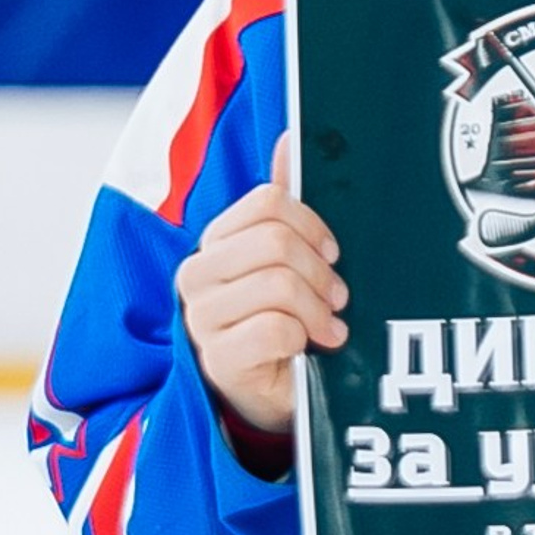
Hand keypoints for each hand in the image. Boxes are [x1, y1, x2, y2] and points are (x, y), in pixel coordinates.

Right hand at [174, 133, 346, 436]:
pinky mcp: (217, 361)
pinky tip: (311, 349)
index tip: (332, 253)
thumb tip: (289, 138)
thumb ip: (286, 206)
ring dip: (317, 309)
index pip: (266, 203)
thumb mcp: (288, 262)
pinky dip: (305, 337)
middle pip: (276, 242)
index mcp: (215, 242)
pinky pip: (274, 328)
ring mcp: (202, 319)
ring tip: (327, 326)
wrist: (272, 396)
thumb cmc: (282, 323)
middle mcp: (197, 276)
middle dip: (320, 271)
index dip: (312, 225)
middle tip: (336, 296)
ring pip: (279, 284)